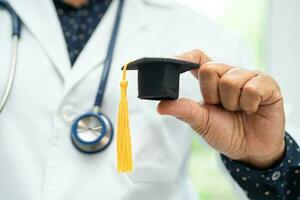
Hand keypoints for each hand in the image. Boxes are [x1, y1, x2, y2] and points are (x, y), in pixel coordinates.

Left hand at [157, 50, 285, 168]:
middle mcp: (230, 74)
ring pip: (230, 80)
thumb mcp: (202, 122)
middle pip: (210, 69)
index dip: (185, 57)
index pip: (198, 58)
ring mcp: (249, 77)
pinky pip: (252, 88)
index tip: (173, 62)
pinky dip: (249, 105)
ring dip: (231, 103)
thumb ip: (184, 111)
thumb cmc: (225, 132)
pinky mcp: (267, 85)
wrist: (250, 150)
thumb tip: (161, 106)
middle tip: (222, 107)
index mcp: (212, 80)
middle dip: (212, 95)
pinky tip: (253, 110)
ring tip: (238, 110)